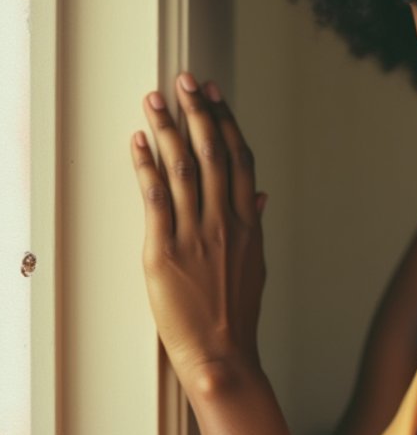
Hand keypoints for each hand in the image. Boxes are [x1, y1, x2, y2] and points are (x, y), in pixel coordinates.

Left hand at [131, 74, 267, 393]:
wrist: (223, 355)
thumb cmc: (236, 315)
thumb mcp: (255, 266)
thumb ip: (255, 226)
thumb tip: (261, 196)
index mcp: (248, 223)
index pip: (239, 160)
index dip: (227, 122)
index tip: (216, 95)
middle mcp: (224, 222)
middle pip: (213, 153)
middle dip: (199, 112)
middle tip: (186, 80)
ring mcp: (196, 235)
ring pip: (183, 169)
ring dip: (168, 129)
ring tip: (155, 99)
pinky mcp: (166, 252)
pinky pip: (155, 199)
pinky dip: (145, 166)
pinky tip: (137, 142)